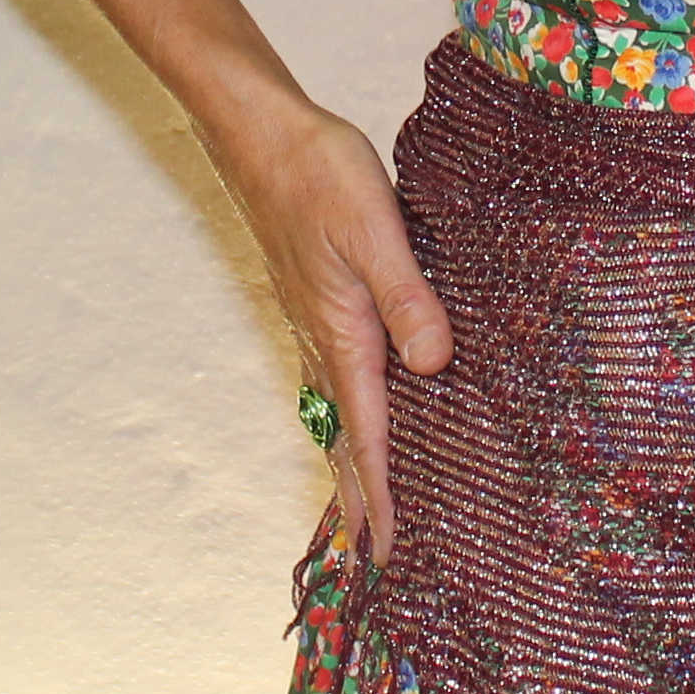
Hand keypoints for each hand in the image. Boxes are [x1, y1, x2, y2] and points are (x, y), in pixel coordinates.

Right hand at [202, 91, 451, 559]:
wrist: (260, 133)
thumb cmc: (317, 173)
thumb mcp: (374, 229)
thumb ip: (407, 296)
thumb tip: (434, 364)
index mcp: (343, 334)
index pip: (367, 436)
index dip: (382, 498)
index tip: (387, 556)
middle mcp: (326, 341)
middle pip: (346, 440)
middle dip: (362, 501)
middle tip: (377, 560)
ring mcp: (316, 323)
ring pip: (339, 412)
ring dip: (354, 464)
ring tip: (370, 509)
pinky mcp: (317, 301)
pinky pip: (337, 379)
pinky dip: (349, 417)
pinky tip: (363, 413)